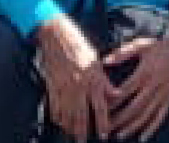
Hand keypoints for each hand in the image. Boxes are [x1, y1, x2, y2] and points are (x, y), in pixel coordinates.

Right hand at [32, 16, 108, 141]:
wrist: (56, 36)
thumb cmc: (79, 46)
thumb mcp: (97, 62)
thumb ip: (105, 82)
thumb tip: (115, 95)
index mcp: (93, 79)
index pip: (100, 108)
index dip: (102, 124)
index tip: (104, 135)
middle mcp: (79, 86)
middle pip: (81, 116)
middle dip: (83, 132)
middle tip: (84, 141)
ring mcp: (64, 88)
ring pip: (67, 115)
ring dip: (71, 128)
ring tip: (74, 135)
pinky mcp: (52, 87)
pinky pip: (55, 108)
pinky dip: (58, 118)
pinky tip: (61, 123)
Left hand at [102, 33, 168, 140]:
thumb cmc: (164, 46)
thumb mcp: (143, 44)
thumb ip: (123, 53)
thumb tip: (104, 60)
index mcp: (145, 72)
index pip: (125, 90)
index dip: (113, 101)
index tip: (102, 108)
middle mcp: (154, 86)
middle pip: (134, 107)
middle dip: (119, 119)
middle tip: (106, 128)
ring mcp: (163, 94)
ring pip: (146, 115)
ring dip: (133, 127)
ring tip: (120, 135)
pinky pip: (161, 117)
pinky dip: (152, 128)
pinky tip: (143, 137)